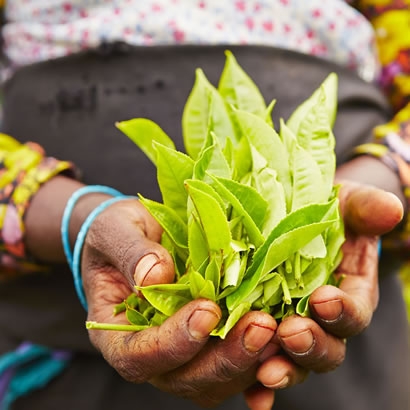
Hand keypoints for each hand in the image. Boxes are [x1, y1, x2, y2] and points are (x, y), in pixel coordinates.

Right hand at [81, 198, 281, 407]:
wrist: (135, 235)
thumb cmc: (116, 233)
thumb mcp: (114, 231)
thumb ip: (130, 253)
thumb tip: (156, 275)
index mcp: (118, 333)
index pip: (140, 356)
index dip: (173, 342)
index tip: (205, 311)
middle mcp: (152, 351)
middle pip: (186, 377)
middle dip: (225, 357)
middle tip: (259, 325)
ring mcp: (183, 351)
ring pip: (216, 378)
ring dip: (250, 361)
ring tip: (279, 330)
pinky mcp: (209, 341)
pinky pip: (235, 367)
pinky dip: (261, 368)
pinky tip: (283, 353)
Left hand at [249, 180, 402, 405]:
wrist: (288, 221)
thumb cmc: (321, 214)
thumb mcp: (343, 204)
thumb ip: (367, 209)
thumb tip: (391, 210)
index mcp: (346, 295)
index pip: (352, 313)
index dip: (342, 312)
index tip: (324, 300)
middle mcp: (320, 322)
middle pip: (325, 348)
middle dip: (310, 345)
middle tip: (291, 333)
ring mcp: (289, 330)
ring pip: (292, 362)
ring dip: (282, 369)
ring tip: (265, 371)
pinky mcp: (260, 335)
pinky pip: (260, 366)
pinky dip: (257, 386)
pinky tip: (252, 397)